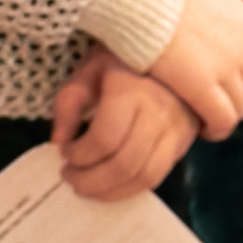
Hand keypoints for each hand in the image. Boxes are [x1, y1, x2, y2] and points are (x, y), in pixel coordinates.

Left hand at [53, 44, 199, 200]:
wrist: (176, 52)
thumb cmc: (125, 59)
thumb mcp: (91, 69)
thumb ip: (70, 102)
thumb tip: (58, 142)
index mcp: (133, 90)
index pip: (105, 138)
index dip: (80, 154)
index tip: (64, 153)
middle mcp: (160, 112)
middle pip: (125, 164)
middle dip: (91, 180)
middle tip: (69, 177)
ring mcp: (177, 130)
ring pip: (145, 177)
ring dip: (110, 191)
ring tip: (86, 187)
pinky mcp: (184, 142)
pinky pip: (159, 176)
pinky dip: (131, 189)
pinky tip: (111, 186)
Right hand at [149, 0, 242, 139]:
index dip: (242, 77)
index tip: (221, 83)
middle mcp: (242, 48)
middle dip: (233, 99)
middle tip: (210, 106)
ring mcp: (225, 69)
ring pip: (239, 107)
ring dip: (226, 116)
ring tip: (205, 121)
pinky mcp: (202, 88)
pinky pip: (222, 120)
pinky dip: (216, 129)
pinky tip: (202, 130)